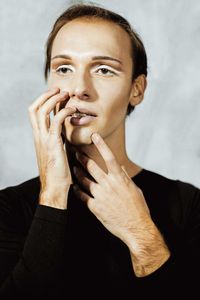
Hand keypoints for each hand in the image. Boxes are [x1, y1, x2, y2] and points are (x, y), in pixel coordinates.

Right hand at [28, 88, 75, 208]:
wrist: (55, 188)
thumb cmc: (58, 172)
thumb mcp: (56, 152)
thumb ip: (58, 140)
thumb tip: (64, 132)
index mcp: (39, 137)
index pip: (34, 113)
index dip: (43, 100)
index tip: (56, 94)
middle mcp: (38, 136)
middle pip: (35, 108)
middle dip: (46, 95)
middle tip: (60, 90)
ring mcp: (44, 139)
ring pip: (42, 111)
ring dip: (54, 99)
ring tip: (66, 95)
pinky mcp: (53, 144)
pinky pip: (56, 121)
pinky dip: (64, 112)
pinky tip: (73, 111)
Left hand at [73, 133, 169, 275]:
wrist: (136, 228)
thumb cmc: (138, 208)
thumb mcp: (134, 189)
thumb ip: (125, 177)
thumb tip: (120, 167)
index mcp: (120, 178)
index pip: (109, 156)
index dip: (101, 145)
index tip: (95, 136)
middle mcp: (109, 184)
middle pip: (92, 166)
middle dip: (82, 158)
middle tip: (76, 153)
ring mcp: (100, 195)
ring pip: (84, 180)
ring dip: (77, 172)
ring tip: (73, 168)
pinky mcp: (95, 207)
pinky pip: (82, 196)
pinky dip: (77, 190)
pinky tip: (73, 186)